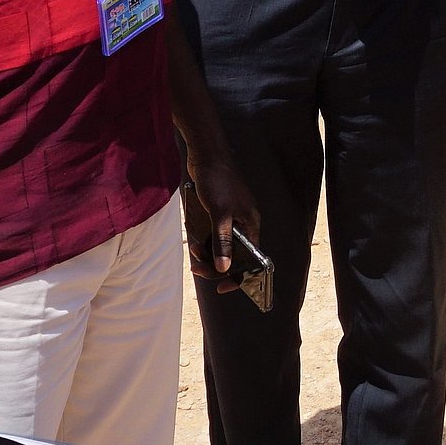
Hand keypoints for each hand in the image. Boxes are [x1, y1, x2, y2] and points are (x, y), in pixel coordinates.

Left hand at [180, 154, 261, 291]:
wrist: (206, 156)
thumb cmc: (218, 181)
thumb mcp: (220, 214)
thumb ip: (222, 242)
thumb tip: (224, 268)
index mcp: (251, 224)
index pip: (252, 259)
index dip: (240, 276)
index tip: (223, 288)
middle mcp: (244, 223)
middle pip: (234, 255)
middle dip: (215, 265)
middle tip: (197, 267)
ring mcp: (231, 219)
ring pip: (222, 246)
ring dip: (207, 254)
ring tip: (193, 252)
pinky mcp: (219, 214)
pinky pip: (213, 236)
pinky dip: (204, 242)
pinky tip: (193, 241)